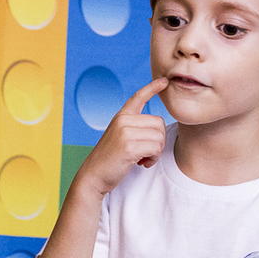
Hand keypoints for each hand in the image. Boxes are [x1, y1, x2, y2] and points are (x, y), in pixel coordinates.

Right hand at [74, 78, 168, 196]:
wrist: (94, 176)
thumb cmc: (110, 160)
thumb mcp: (120, 137)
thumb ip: (134, 128)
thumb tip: (158, 128)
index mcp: (121, 117)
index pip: (138, 97)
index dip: (152, 88)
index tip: (164, 81)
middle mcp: (123, 120)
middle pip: (159, 123)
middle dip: (158, 141)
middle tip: (146, 153)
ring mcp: (125, 132)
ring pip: (159, 137)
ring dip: (156, 152)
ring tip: (143, 159)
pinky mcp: (129, 146)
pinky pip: (155, 148)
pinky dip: (153, 159)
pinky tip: (142, 163)